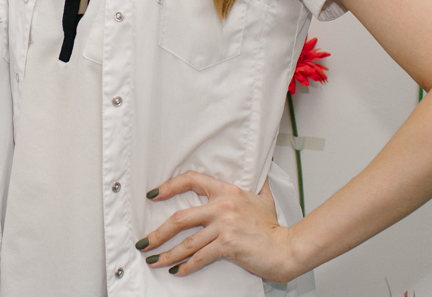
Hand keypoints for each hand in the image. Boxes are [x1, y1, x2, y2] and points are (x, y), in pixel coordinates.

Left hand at [136, 171, 296, 281]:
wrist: (286, 248)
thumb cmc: (273, 227)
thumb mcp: (264, 197)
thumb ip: (258, 181)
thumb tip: (266, 160)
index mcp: (228, 191)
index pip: (192, 180)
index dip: (169, 186)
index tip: (153, 194)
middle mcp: (223, 206)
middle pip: (180, 217)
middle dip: (158, 232)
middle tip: (145, 241)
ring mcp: (224, 225)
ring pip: (187, 242)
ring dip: (167, 253)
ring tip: (154, 260)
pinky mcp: (227, 244)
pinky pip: (200, 257)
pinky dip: (186, 266)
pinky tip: (176, 270)